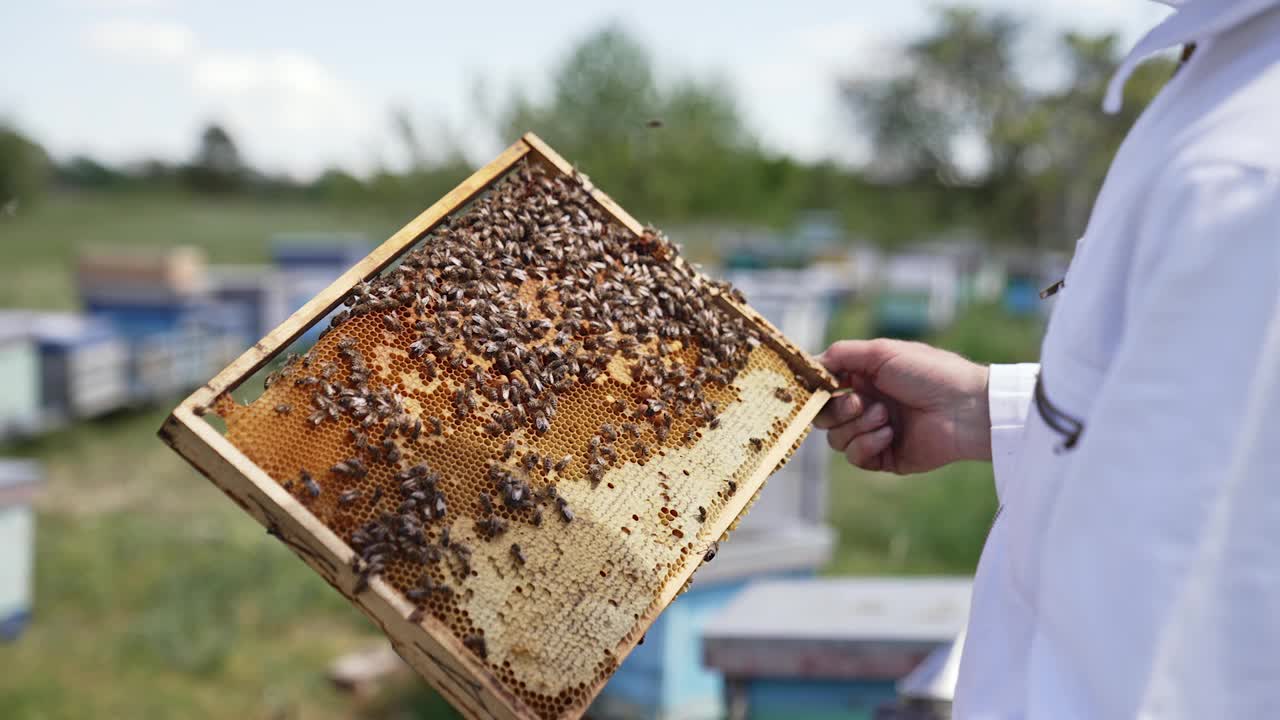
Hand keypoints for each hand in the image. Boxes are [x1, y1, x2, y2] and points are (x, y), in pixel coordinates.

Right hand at [814, 339, 990, 473]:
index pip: (824, 388)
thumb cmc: (930, 373)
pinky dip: (867, 444)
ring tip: (885, 416)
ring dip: (857, 427)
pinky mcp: (885, 458)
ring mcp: (875, 433)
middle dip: (836, 410)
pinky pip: (856, 457)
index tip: (813, 389)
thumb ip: (841, 354)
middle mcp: (867, 406)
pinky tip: (890, 434)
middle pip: (824, 417)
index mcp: (865, 379)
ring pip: (836, 439)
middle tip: (860, 403)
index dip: (816, 390)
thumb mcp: (882, 352)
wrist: (966, 407)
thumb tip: (810, 363)